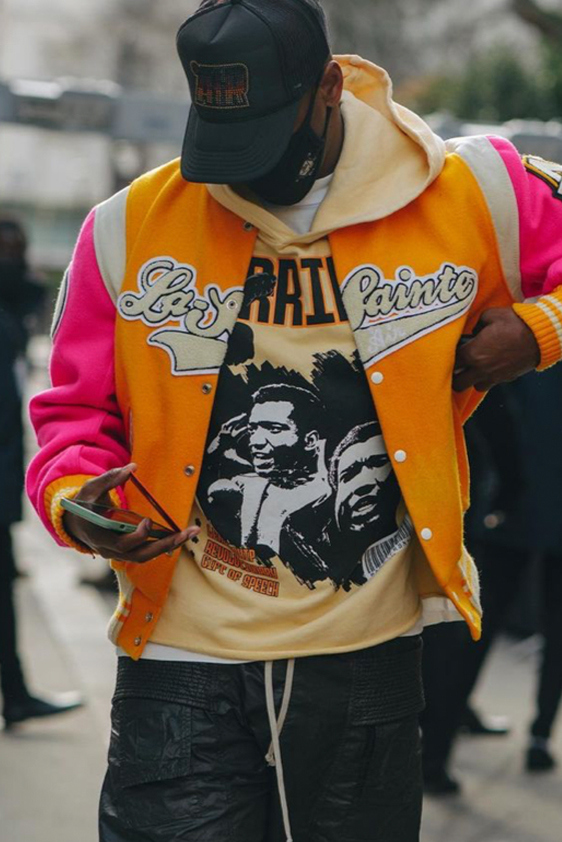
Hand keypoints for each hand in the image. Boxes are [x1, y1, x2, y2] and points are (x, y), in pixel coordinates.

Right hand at [62, 464, 199, 562]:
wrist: (76, 522)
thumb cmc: (84, 503)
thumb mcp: (91, 488)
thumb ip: (110, 478)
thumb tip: (132, 467)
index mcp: (99, 535)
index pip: (120, 544)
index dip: (137, 536)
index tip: (149, 522)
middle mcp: (108, 549)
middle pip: (138, 555)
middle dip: (163, 545)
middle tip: (184, 534)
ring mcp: (116, 554)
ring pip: (144, 557)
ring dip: (168, 547)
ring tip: (189, 534)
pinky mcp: (124, 553)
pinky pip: (144, 553)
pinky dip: (162, 546)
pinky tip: (179, 535)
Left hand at [453, 308, 539, 392]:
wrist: (538, 336)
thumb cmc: (515, 324)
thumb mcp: (490, 315)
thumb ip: (476, 325)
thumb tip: (474, 332)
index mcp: (473, 354)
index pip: (451, 362)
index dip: (448, 357)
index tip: (450, 352)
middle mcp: (480, 369)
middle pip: (458, 383)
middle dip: (455, 376)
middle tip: (457, 366)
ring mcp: (493, 376)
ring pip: (474, 386)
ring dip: (471, 380)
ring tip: (473, 369)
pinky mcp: (505, 378)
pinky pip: (490, 384)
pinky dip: (487, 379)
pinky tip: (488, 369)